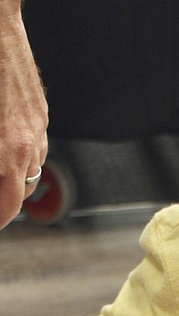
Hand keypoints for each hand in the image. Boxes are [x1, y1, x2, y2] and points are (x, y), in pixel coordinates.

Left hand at [0, 9, 48, 228]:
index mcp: (8, 152)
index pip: (7, 206)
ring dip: (11, 178)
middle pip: (19, 192)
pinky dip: (18, 154)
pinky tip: (3, 144)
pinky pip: (33, 144)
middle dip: (3, 203)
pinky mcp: (38, 109)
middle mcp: (28, 144)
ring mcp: (37, 126)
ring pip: (29, 168)